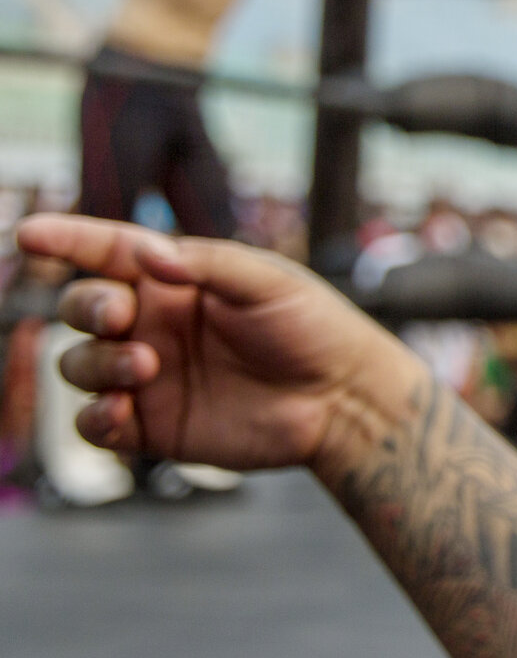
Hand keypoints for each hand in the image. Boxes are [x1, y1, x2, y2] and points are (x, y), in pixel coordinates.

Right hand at [20, 214, 418, 474]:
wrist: (344, 398)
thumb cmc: (313, 328)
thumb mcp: (268, 281)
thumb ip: (205, 264)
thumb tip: (148, 252)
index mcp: (176, 280)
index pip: (107, 252)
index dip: (67, 239)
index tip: (29, 231)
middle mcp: (152, 324)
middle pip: (81, 308)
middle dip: (86, 306)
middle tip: (121, 315)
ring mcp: (148, 376)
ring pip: (80, 364)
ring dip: (97, 363)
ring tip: (144, 366)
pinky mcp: (153, 426)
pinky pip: (97, 423)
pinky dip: (96, 416)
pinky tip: (121, 410)